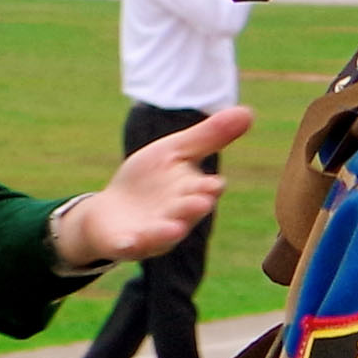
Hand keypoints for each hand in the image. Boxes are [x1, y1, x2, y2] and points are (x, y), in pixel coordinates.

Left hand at [55, 106, 253, 268]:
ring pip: (163, 234)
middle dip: (193, 208)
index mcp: (190, 193)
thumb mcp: (174, 152)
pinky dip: (132, 245)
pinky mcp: (126, 244)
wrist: (109, 211)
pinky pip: (130, 247)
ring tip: (174, 227)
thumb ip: (208, 136)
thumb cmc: (148, 181)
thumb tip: (248, 111)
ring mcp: (151, 233)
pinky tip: (130, 241)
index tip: (215, 184)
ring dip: (168, 231)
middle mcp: (176, 217)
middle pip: (187, 213)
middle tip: (200, 203)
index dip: (208, 188)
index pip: (204, 190)